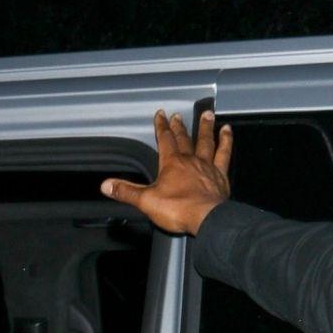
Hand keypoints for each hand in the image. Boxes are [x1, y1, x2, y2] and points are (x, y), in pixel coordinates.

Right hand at [101, 110, 232, 235]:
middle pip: (184, 138)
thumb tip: (105, 185)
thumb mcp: (146, 201)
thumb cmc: (177, 209)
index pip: (164, 140)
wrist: (206, 218)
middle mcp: (190, 160)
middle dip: (179, 127)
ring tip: (207, 114)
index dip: (161, 127)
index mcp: (171, 163)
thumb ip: (126, 191)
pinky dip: (226, 141)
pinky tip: (227, 131)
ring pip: (206, 141)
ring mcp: (207, 166)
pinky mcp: (220, 175)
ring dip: (205, 127)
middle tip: (178, 115)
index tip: (160, 114)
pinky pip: (224, 153)